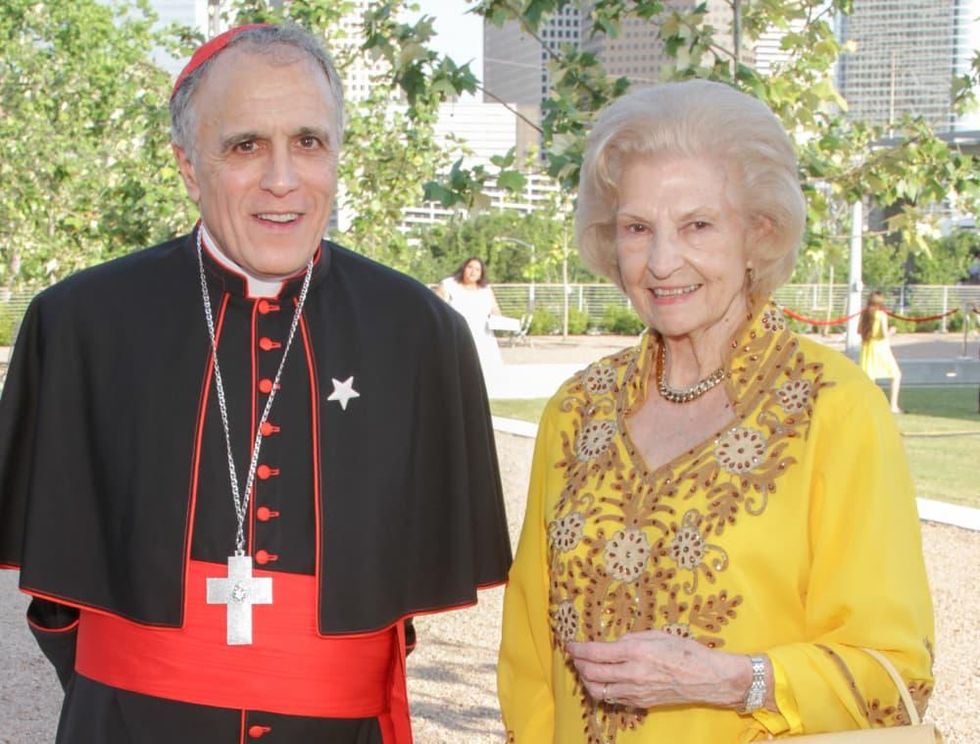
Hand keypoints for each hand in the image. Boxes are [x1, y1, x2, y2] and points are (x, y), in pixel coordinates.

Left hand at [566, 630, 752, 709]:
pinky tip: (603, 680)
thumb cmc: (684, 651)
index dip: (577, 649)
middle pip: (591, 673)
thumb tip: (612, 644)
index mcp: (635, 651)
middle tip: (575, 656)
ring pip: (597, 689)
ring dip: (586, 679)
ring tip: (585, 669)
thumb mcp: (655, 634)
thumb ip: (630, 638)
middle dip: (577, 664)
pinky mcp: (640, 702)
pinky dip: (602, 689)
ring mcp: (635, 691)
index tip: (569, 644)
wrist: (706, 678)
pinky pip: (612, 698)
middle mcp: (632, 673)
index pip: (595, 652)